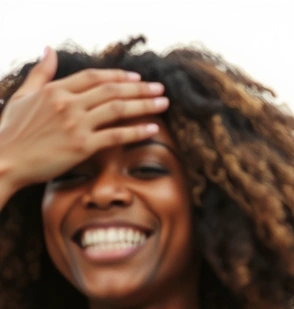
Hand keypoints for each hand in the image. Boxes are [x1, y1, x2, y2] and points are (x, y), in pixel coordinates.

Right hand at [0, 47, 168, 190]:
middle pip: (112, 91)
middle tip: (160, 89)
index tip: (137, 79)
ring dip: (145, 105)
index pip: (94, 77)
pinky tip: (153, 128)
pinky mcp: (82, 146)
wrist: (6, 159)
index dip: (118, 76)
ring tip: (163, 104)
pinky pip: (116, 135)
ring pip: (118, 109)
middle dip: (140, 89)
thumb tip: (49, 49)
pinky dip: (137, 131)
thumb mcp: (23, 94)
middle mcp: (68, 103)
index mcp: (55, 90)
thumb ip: (41, 73)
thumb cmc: (12, 130)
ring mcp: (76, 124)